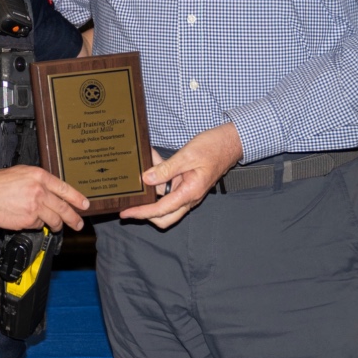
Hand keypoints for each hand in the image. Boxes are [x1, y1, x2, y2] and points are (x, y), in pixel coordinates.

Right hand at [0, 165, 90, 231]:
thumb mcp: (22, 173)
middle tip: (78, 224)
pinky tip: (28, 219)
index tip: (85, 205)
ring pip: (53, 219)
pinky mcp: (27, 220)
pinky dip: (36, 224)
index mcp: (39, 176)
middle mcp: (40, 191)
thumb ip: (39, 182)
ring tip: (56, 226)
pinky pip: (38, 225)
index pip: (65, 189)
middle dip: (73, 218)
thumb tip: (52, 192)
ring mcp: (34, 206)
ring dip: (56, 225)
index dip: (77, 198)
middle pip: (63, 208)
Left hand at [121, 122, 242, 228]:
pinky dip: (160, 174)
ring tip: (145, 163)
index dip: (142, 212)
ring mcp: (188, 191)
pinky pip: (169, 184)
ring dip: (153, 185)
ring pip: (165, 199)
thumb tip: (146, 179)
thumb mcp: (187, 155)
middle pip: (164, 216)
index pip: (161, 210)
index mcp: (190, 192)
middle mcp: (189, 196)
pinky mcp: (187, 183)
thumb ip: (166, 169)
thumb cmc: (214, 148)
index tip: (126, 213)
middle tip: (130, 202)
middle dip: (146, 212)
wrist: (231, 142)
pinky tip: (154, 158)